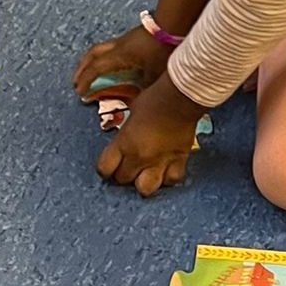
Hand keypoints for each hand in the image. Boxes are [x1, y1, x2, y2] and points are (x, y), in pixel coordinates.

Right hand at [74, 26, 169, 97]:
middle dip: (81, 68)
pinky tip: (108, 62)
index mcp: (119, 56)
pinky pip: (109, 47)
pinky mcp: (131, 36)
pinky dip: (102, 56)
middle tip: (76, 81)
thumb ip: (146, 87)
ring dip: (91, 60)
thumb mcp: (155, 73)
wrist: (173, 23)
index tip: (80, 92)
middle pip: (91, 55)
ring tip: (88, 71)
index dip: (86, 81)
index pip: (96, 69)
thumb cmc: (163, 48)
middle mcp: (117, 46)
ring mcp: (124, 40)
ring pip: (99, 49)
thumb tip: (141, 100)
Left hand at [97, 74, 206, 197]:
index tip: (109, 166)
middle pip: (123, 179)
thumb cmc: (155, 99)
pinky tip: (166, 171)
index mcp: (124, 142)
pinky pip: (172, 180)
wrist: (181, 97)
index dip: (105, 169)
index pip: (105, 168)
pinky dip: (168, 178)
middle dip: (124, 174)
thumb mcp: (131, 113)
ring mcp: (160, 161)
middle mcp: (140, 156)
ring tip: (146, 174)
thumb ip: (126, 133)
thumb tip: (124, 139)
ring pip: (146, 188)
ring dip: (144, 182)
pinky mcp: (178, 160)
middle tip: (128, 166)